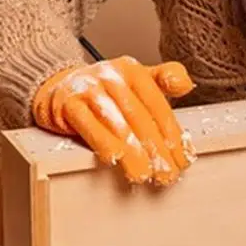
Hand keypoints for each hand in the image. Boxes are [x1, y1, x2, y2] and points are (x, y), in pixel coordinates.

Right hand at [32, 55, 194, 185]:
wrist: (58, 86)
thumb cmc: (104, 91)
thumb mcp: (135, 80)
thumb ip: (164, 81)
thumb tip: (186, 84)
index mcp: (134, 71)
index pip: (158, 106)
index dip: (172, 134)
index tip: (182, 158)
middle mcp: (112, 77)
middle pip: (140, 118)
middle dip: (156, 150)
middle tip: (167, 173)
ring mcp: (89, 89)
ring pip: (118, 125)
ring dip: (134, 153)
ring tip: (144, 174)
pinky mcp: (68, 104)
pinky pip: (89, 126)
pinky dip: (103, 144)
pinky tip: (115, 160)